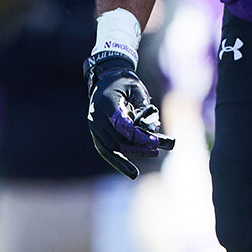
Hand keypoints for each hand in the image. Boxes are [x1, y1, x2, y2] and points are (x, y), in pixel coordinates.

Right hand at [86, 50, 174, 177]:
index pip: (122, 125)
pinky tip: (132, 172)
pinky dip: (119, 162)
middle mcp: (96, 117)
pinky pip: (106, 151)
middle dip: (138, 145)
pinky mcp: (96, 134)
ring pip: (112, 147)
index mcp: (106, 103)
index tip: (155, 140)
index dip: (138, 135)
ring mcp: (93, 127)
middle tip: (157, 148)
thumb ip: (144, 107)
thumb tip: (153, 129)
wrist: (104, 79)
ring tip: (153, 153)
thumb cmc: (123, 82)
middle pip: (117, 138)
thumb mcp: (136, 88)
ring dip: (133, 153)